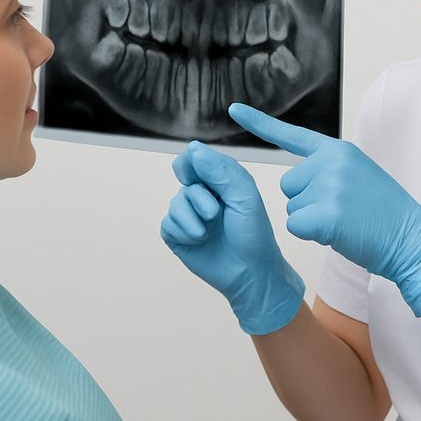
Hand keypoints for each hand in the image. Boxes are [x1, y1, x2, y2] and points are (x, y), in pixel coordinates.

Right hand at [160, 141, 304, 334]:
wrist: (250, 272)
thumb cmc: (252, 233)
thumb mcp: (243, 196)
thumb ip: (219, 170)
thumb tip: (192, 148)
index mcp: (219, 181)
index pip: (195, 158)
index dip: (191, 162)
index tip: (193, 174)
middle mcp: (202, 195)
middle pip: (183, 180)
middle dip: (198, 196)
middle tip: (215, 213)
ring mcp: (188, 215)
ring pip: (175, 203)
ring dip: (192, 218)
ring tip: (208, 231)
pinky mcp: (177, 236)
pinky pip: (168, 224)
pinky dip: (184, 232)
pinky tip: (199, 240)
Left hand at [229, 103, 420, 317]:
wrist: (411, 238)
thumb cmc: (385, 215)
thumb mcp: (358, 177)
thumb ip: (330, 170)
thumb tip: (297, 178)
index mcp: (338, 151)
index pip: (292, 135)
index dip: (260, 123)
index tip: (233, 110)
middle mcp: (331, 162)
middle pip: (288, 185)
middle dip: (306, 202)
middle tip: (341, 210)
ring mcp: (330, 185)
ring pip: (292, 208)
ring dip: (311, 220)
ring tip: (345, 221)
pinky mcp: (326, 212)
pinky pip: (296, 226)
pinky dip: (312, 235)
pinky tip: (339, 233)